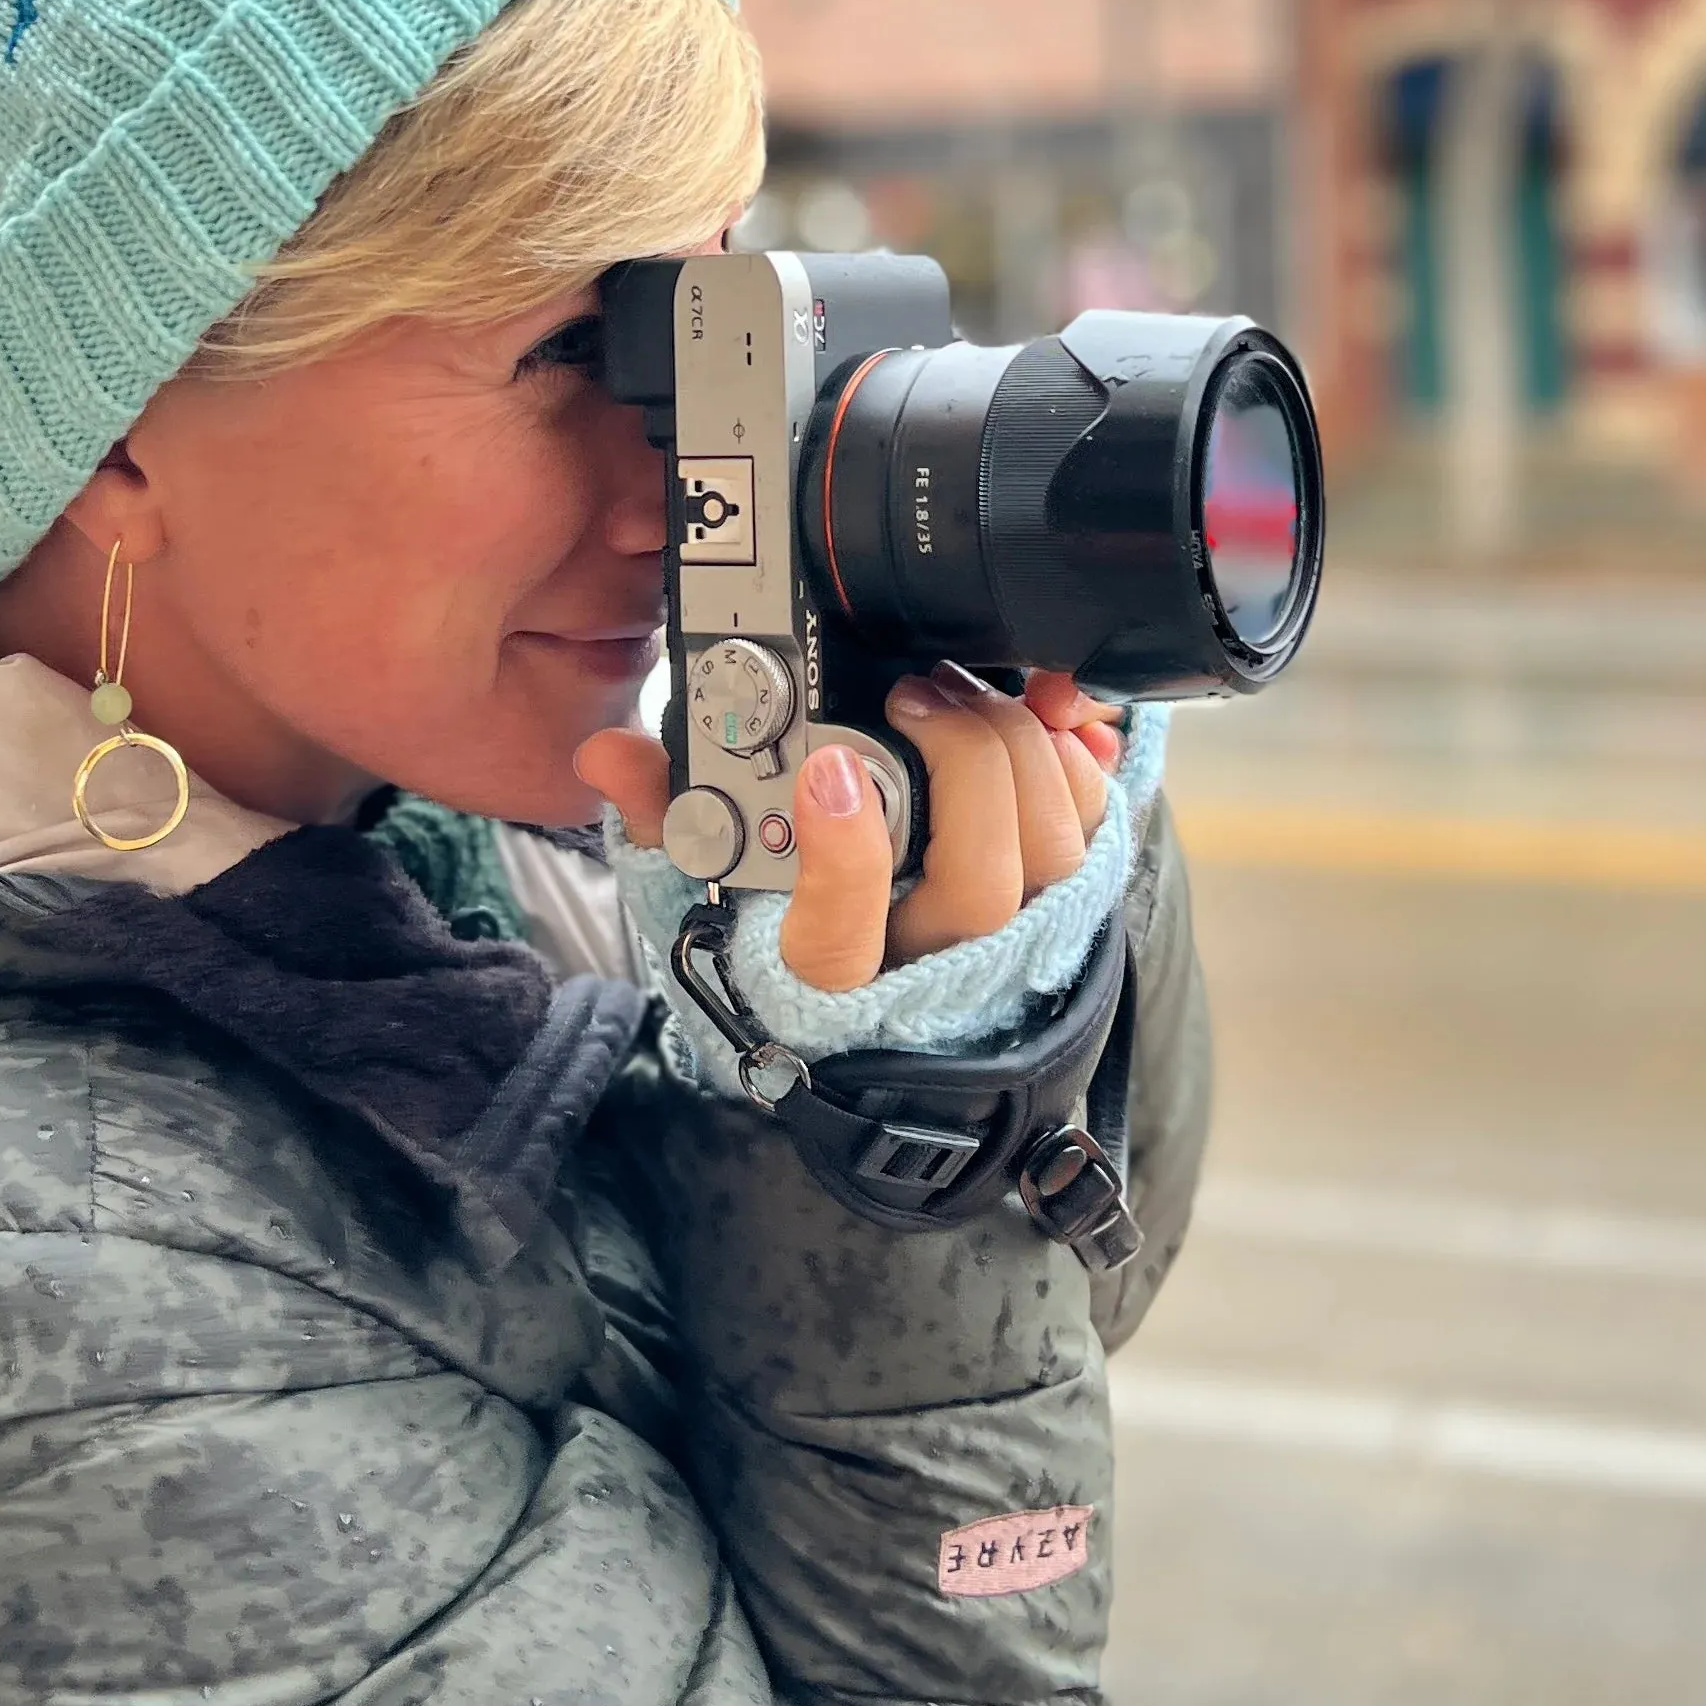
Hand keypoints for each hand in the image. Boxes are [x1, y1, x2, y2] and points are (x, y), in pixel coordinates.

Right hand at [575, 667, 1121, 991]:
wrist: (901, 1014)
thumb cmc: (800, 932)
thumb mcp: (715, 885)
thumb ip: (668, 818)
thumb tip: (609, 755)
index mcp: (830, 978)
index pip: (843, 940)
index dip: (845, 854)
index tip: (826, 767)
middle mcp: (932, 972)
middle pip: (979, 883)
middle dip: (961, 764)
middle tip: (912, 691)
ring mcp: (1015, 947)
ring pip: (1052, 853)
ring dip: (1016, 750)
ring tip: (958, 692)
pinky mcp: (1069, 905)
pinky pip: (1096, 830)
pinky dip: (1078, 760)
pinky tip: (1036, 713)